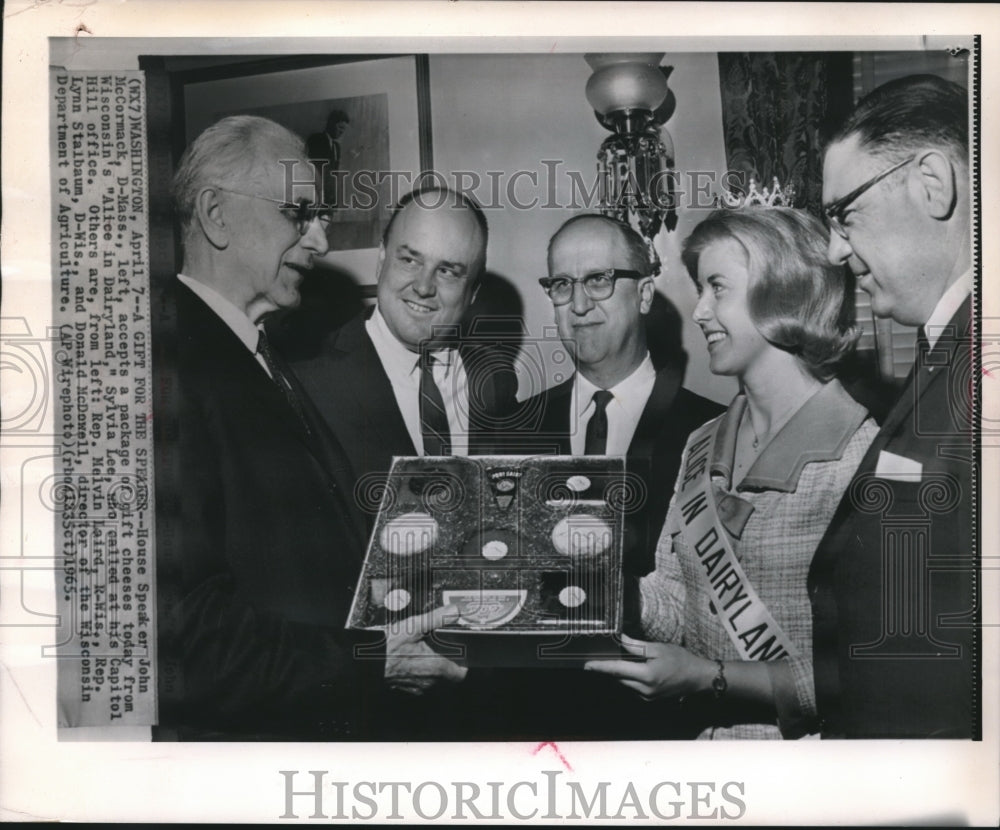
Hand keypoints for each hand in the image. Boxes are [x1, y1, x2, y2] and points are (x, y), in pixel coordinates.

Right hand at [384, 604, 467, 694]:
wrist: (366, 662)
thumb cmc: (388, 648)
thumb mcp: (414, 626)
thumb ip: (437, 618)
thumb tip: (453, 611)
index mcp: (436, 667)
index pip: (461, 673)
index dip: (464, 663)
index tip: (462, 652)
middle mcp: (429, 681)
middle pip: (450, 678)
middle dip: (450, 664)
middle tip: (446, 649)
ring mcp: (418, 687)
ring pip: (436, 682)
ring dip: (436, 669)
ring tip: (429, 652)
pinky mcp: (406, 688)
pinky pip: (422, 683)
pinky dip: (422, 673)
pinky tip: (414, 660)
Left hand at [584, 635, 715, 700]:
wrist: (698, 678)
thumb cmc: (681, 660)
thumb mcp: (659, 648)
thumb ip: (637, 646)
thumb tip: (620, 639)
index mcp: (647, 675)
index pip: (618, 670)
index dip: (601, 667)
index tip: (587, 665)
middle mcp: (645, 689)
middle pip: (619, 678)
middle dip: (609, 668)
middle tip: (600, 656)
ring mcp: (647, 697)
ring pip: (625, 683)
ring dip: (620, 673)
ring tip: (617, 660)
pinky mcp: (649, 699)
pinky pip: (633, 688)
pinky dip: (629, 678)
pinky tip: (633, 669)